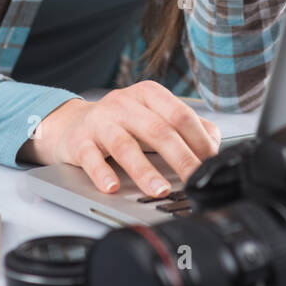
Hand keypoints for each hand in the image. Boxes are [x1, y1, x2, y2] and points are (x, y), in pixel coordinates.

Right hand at [29, 82, 221, 196]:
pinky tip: (112, 187)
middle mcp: (124, 104)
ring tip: (159, 191)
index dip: (198, 140)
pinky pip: (91, 158)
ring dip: (144, 170)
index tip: (210, 164)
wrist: (72, 124)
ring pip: (125, 145)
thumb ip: (184, 126)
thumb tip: (213, 143)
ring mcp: (100, 121)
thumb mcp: (153, 116)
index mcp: (148, 94)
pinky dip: (102, 174)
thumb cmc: (121, 123)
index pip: (180, 115)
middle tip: (194, 181)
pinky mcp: (80, 141)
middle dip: (180, 158)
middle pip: (158, 130)